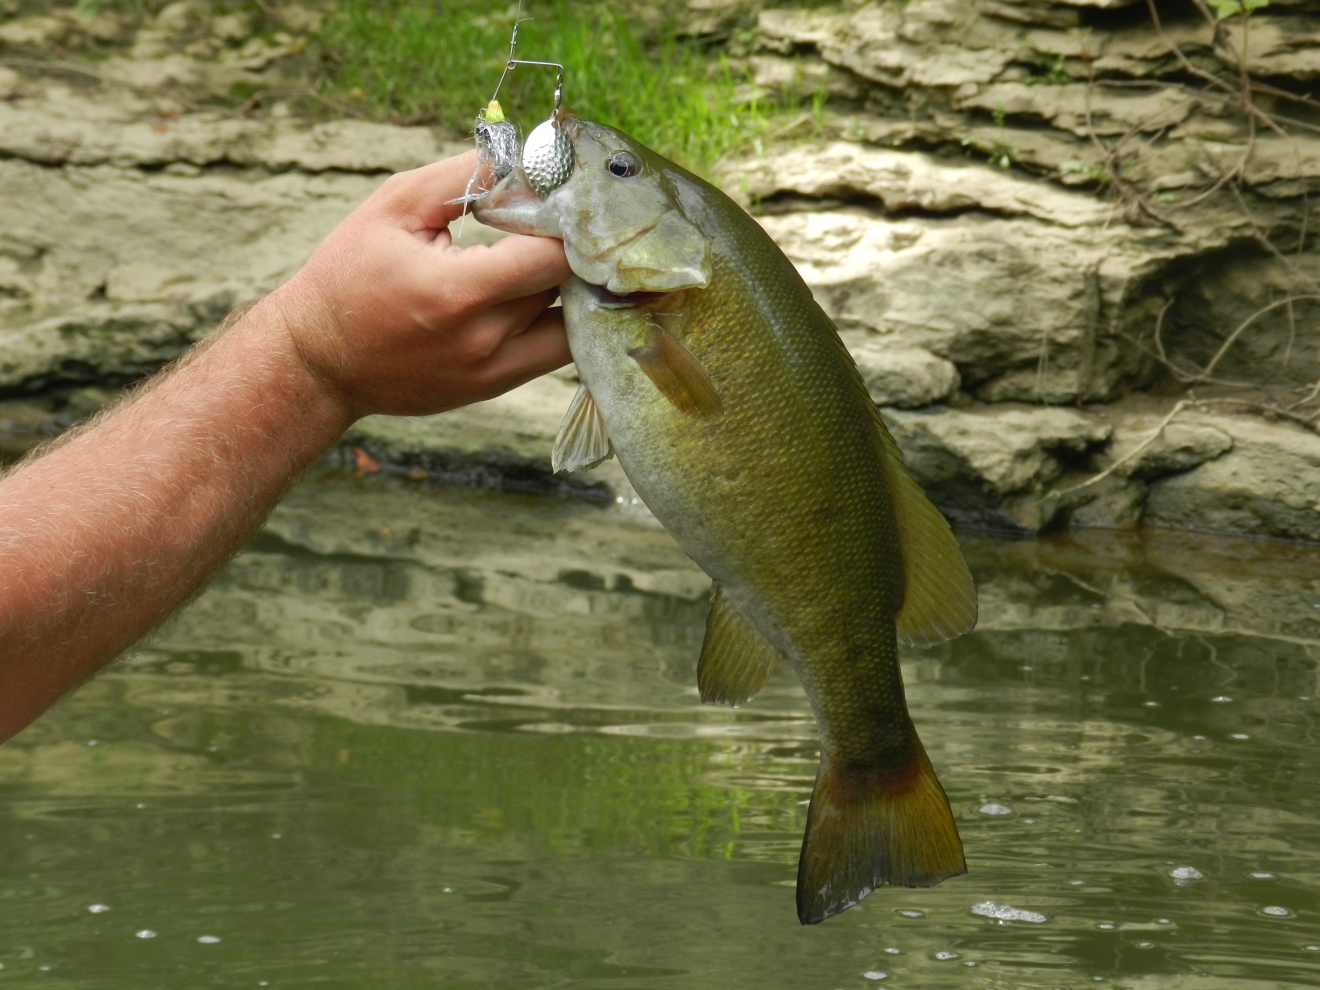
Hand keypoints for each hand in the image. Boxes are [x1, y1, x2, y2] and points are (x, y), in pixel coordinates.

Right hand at [266, 150, 571, 420]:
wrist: (319, 362)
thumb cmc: (349, 274)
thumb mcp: (395, 207)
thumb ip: (464, 177)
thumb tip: (526, 159)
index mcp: (458, 292)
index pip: (553, 256)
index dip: (565, 224)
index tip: (556, 201)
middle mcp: (485, 340)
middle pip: (567, 287)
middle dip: (571, 250)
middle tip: (559, 222)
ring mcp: (494, 371)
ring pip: (570, 322)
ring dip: (569, 288)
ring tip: (543, 256)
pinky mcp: (495, 386)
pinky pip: (554, 351)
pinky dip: (557, 318)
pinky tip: (536, 289)